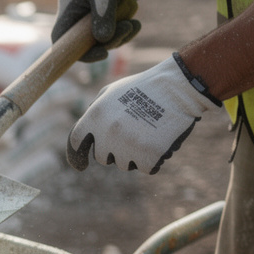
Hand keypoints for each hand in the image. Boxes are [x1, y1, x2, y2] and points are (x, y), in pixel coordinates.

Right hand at [54, 0, 152, 62]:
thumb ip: (103, 17)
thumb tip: (103, 42)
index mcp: (69, 8)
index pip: (61, 39)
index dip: (76, 52)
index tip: (101, 53)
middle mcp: (77, 16)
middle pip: (84, 44)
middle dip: (107, 42)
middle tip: (125, 30)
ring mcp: (91, 20)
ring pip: (101, 42)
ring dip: (119, 37)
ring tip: (133, 24)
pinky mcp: (105, 22)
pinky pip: (112, 36)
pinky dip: (124, 33)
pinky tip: (135, 24)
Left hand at [67, 53, 222, 173]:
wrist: (177, 86)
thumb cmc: (144, 87)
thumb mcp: (111, 91)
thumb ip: (94, 112)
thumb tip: (86, 134)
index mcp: (95, 115)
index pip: (75, 143)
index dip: (76, 156)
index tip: (81, 166)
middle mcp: (107, 133)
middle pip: (102, 157)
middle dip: (114, 150)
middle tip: (132, 135)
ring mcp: (127, 146)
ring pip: (124, 164)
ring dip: (134, 154)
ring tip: (148, 134)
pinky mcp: (148, 156)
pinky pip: (146, 167)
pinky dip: (153, 160)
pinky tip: (161, 143)